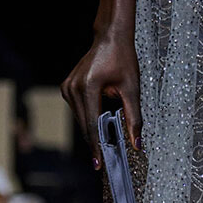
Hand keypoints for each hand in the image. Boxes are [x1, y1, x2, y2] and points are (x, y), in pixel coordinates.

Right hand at [62, 26, 141, 166]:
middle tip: (104, 160)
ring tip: (104, 139)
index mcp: (88, 87)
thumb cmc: (123, 59)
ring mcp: (67, 87)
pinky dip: (88, 118)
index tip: (99, 164)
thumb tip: (136, 143)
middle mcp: (73, 87)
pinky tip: (99, 119)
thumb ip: (134, 118)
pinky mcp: (66, 87)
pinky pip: (78, 110)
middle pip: (84, 125)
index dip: (96, 146)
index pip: (91, 125)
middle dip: (95, 141)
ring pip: (80, 119)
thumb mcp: (132, 88)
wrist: (110, 38)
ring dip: (92, 129)